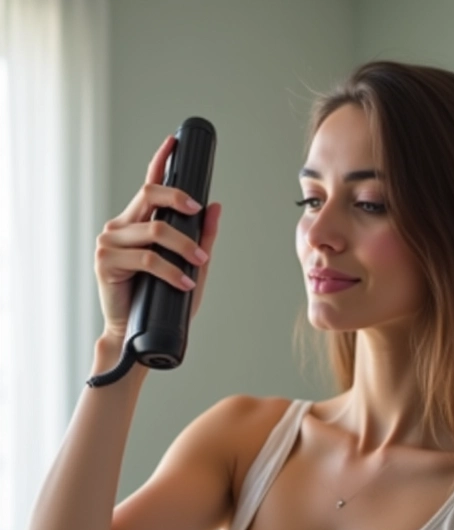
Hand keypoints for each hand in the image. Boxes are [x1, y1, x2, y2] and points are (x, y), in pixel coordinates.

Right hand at [93, 134, 221, 341]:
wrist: (135, 333)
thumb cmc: (161, 301)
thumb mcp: (190, 267)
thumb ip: (202, 237)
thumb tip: (216, 206)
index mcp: (139, 223)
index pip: (149, 185)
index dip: (160, 161)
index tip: (173, 141)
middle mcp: (122, 226)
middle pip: (150, 195)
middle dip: (178, 198)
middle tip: (197, 211)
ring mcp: (110, 242)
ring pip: (153, 229)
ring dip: (183, 246)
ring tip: (199, 262)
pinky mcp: (106, 261)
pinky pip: (145, 257)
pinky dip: (170, 269)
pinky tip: (184, 281)